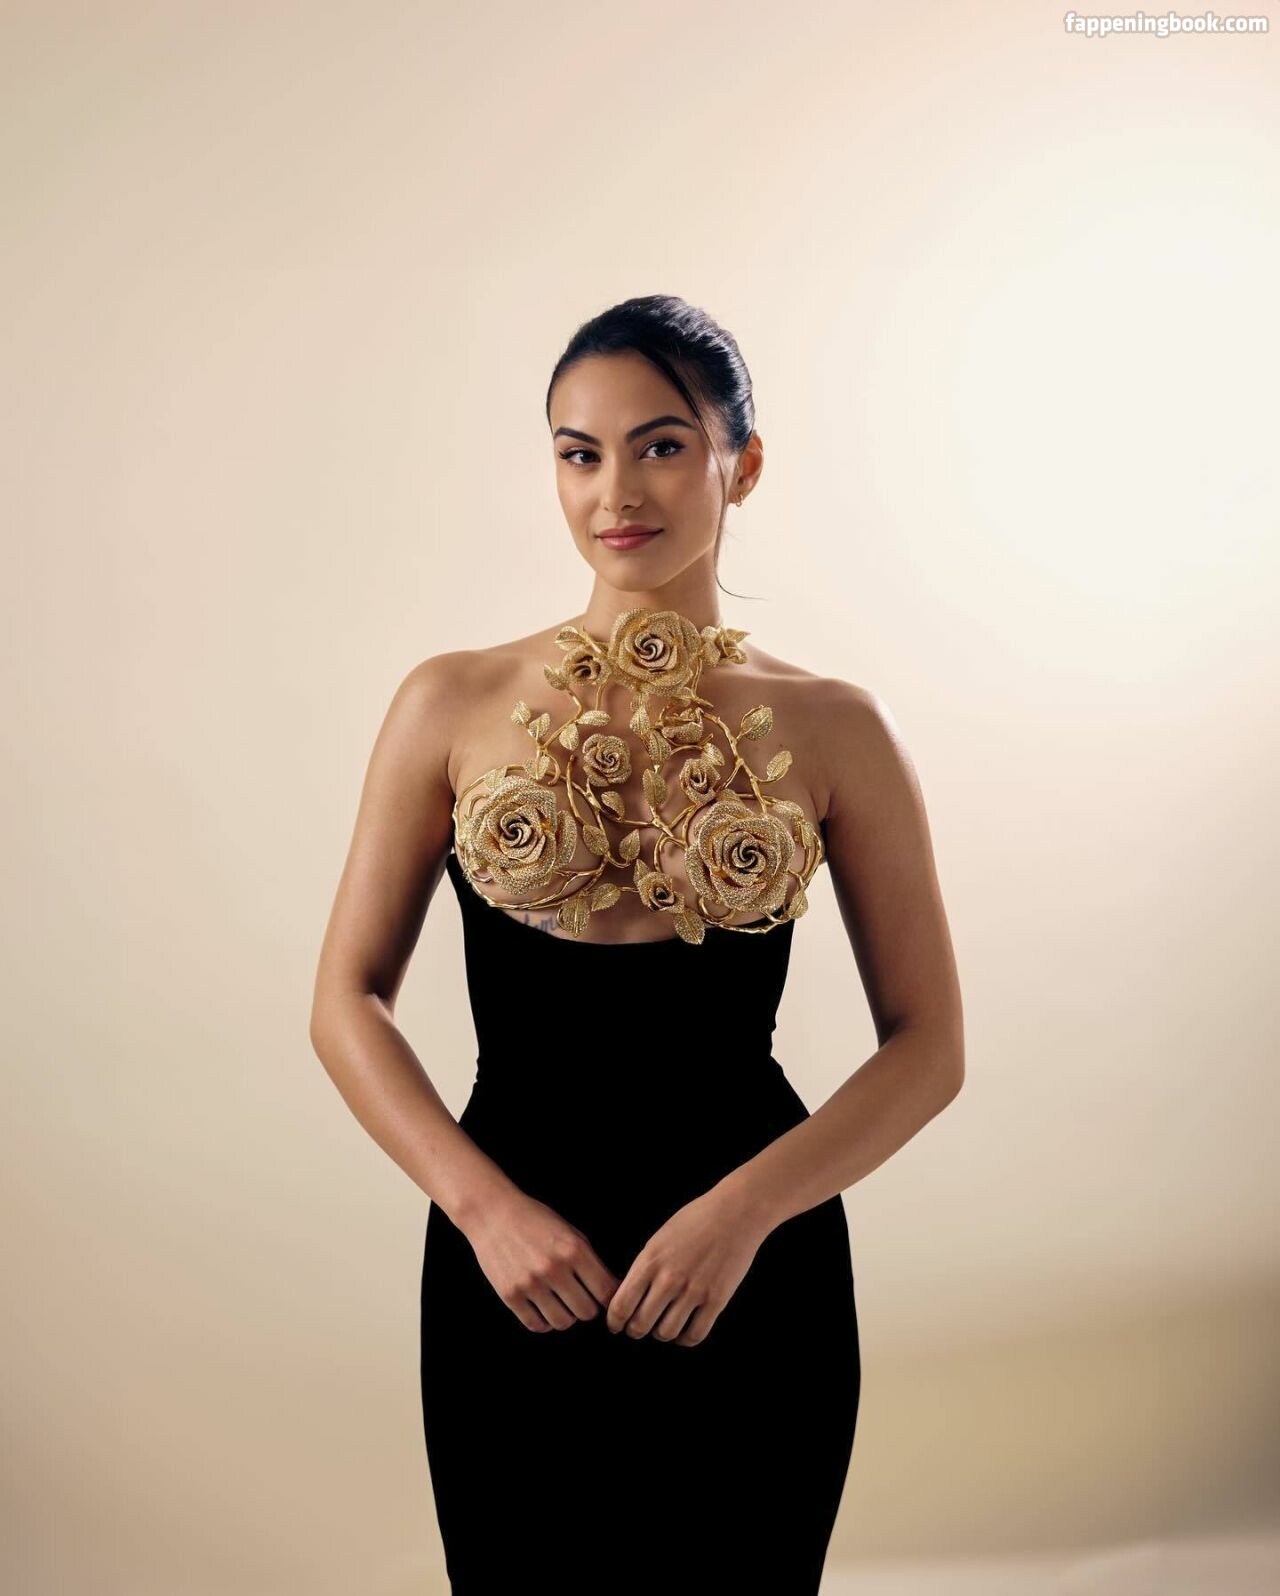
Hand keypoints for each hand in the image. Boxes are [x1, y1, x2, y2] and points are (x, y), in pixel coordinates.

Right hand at [465, 1189, 620, 1332]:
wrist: (494, 1213)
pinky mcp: (510, 1295)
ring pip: (563, 1323)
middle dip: (587, 1308)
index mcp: (573, 1250)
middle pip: (587, 1312)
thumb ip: (590, 1261)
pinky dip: (544, 1322)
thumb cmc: (536, 1220)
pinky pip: (537, 1325)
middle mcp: (553, 1268)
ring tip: (561, 1303)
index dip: (610, 1300)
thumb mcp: (570, 1232)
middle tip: (580, 1298)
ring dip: (566, 1316)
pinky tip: (543, 1308)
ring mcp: (530, 1284)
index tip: (605, 1300)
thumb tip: (611, 1291)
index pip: (606, 1292)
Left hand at [606, 1186, 769, 1347]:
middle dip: (635, 1331)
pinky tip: (684, 1331)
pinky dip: (685, 1339)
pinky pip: (695, 1334)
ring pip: (666, 1333)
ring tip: (663, 1327)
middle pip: (640, 1324)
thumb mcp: (659, 1239)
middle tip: (638, 1329)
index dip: (614, 1321)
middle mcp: (669, 1278)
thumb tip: (629, 1296)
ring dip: (661, 1335)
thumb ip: (644, 1267)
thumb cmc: (695, 1220)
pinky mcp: (717, 1300)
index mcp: (650, 1260)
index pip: (621, 1305)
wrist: (735, 1213)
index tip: (616, 1325)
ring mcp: (694, 1291)